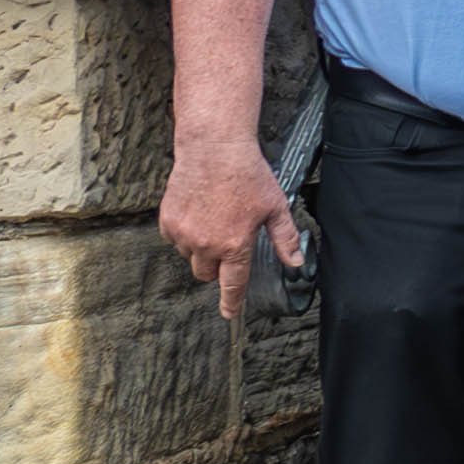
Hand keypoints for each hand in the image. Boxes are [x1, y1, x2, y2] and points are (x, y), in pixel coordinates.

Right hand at [159, 137, 300, 319]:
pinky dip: (183, 235)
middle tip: (226, 243)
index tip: (229, 314)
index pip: (233, 284)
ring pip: (189, 257)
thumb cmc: (248, 176)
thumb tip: (296, 263)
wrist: (213, 149)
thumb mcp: (276, 207)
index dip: (231, 302)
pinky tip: (197, 214)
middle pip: (207, 274)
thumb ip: (285, 239)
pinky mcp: (167, 221)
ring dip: (199, 249)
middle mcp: (206, 244)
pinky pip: (173, 240)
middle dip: (217, 267)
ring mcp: (184, 234)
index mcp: (235, 245)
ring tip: (213, 221)